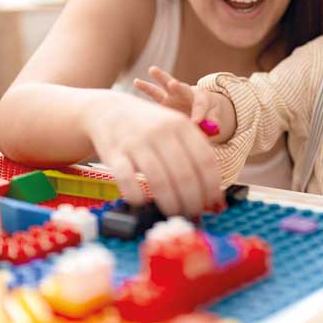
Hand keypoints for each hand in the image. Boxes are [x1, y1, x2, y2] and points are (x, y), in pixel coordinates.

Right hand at [83, 91, 222, 216]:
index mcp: (180, 124)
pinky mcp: (114, 153)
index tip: (213, 203)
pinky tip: (143, 202)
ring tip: (174, 212)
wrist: (109, 109)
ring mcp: (136, 142)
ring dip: (171, 204)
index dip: (212, 186)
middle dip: (193, 201)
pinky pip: (128, 181)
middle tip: (193, 213)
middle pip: (184, 175)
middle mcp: (160, 131)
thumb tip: (214, 194)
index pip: (205, 160)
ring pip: (160, 181)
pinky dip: (138, 197)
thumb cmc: (148, 126)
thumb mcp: (174, 127)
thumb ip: (193, 153)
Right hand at [135, 66, 236, 142]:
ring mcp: (173, 95)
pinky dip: (145, 87)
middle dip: (178, 87)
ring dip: (160, 78)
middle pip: (183, 88)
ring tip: (152, 69)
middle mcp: (187, 93)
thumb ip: (212, 123)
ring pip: (166, 86)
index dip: (199, 113)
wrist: (200, 105)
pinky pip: (154, 93)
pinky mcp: (163, 100)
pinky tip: (136, 81)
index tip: (196, 123)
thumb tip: (207, 130)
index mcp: (202, 98)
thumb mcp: (214, 118)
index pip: (201, 105)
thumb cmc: (209, 113)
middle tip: (173, 84)